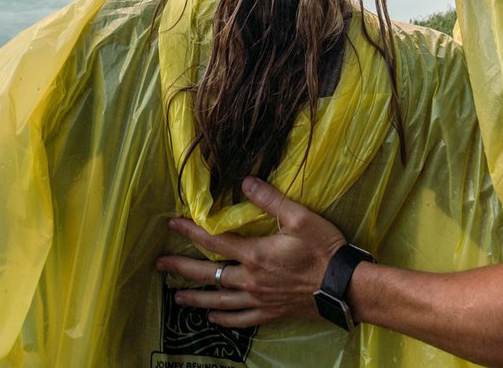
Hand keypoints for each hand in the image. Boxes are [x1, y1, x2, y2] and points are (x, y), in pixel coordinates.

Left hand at [155, 176, 348, 328]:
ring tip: (177, 297)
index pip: (215, 240)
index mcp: (255, 254)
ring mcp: (259, 299)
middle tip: (160, 265)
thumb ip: (271, 200)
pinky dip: (223, 319)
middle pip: (208, 274)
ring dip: (196, 298)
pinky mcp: (270, 313)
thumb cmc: (323, 249)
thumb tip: (245, 182)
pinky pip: (240, 320)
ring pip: (219, 300)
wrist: (342, 286)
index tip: (172, 223)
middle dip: (182, 267)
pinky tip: (212, 318)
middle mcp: (250, 279)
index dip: (191, 230)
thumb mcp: (300, 217)